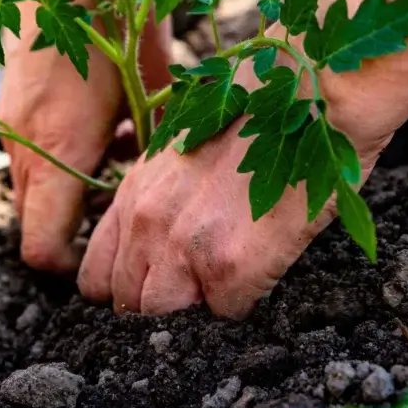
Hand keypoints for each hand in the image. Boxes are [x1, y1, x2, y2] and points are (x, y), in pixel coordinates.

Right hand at [0, 0, 173, 272]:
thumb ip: (161, 131)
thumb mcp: (157, 78)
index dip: (71, 267)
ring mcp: (8, 120)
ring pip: (32, 185)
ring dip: (68, 186)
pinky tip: (97, 120)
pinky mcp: (5, 98)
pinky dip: (56, 151)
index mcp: (62, 146)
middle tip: (122, 207)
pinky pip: (27, 148)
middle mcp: (25, 142)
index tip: (105, 254)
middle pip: (37, 222)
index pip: (42, 249)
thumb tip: (181, 159)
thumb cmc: (119, 12)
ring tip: (114, 157)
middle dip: (75, 227)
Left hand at [76, 54, 399, 318]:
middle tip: (201, 281)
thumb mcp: (186, 146)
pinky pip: (225, 313)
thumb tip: (168, 229)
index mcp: (133, 191)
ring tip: (232, 274)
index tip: (158, 280)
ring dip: (195, 306)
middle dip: (161, 300)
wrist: (311, 90)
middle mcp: (145, 221)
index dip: (130, 283)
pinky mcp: (228, 267)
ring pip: (163, 318)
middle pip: (126, 303)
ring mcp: (182, 248)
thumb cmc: (261, 106)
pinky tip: (266, 262)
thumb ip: (163, 193)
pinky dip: (245, 298)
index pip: (97, 275)